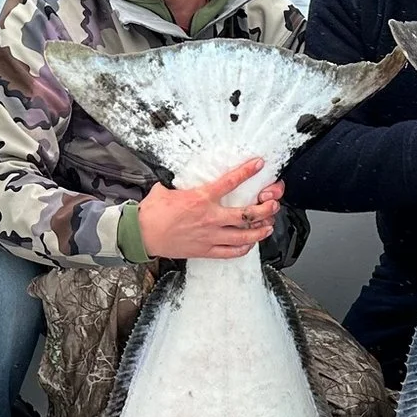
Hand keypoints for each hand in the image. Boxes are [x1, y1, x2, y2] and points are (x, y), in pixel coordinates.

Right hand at [136, 158, 281, 259]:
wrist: (142, 234)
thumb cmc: (152, 212)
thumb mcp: (166, 190)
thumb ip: (179, 184)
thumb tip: (179, 177)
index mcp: (201, 198)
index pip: (230, 182)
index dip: (247, 171)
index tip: (259, 164)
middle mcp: (210, 217)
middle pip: (247, 214)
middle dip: (265, 209)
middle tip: (273, 204)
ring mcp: (209, 236)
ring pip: (243, 236)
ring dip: (259, 231)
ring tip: (268, 226)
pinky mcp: (205, 250)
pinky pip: (230, 252)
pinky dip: (243, 249)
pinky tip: (250, 244)